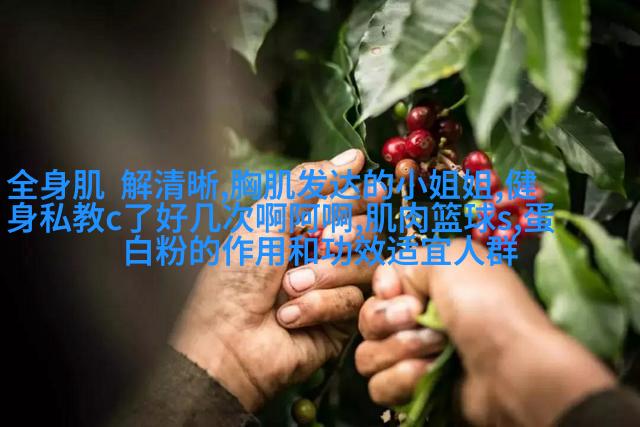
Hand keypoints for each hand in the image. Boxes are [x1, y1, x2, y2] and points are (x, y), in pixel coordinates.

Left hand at [170, 149, 382, 410]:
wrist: (227, 339)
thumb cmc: (238, 276)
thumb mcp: (267, 218)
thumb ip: (309, 183)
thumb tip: (355, 156)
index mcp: (306, 226)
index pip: (351, 203)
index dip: (364, 197)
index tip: (373, 191)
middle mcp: (326, 254)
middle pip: (370, 231)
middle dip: (347, 233)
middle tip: (323, 240)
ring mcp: (337, 288)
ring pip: (368, 265)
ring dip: (328, 273)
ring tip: (290, 287)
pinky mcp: (345, 322)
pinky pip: (356, 301)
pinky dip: (322, 305)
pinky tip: (290, 316)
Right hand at [357, 239, 614, 426]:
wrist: (513, 368)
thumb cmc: (484, 305)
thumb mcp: (450, 256)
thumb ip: (406, 258)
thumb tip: (387, 289)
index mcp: (429, 284)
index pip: (379, 287)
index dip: (384, 291)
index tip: (399, 294)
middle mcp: (419, 319)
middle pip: (368, 320)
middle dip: (388, 320)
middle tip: (417, 319)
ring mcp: (415, 357)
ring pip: (367, 356)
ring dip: (397, 351)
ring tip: (434, 352)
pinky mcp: (415, 390)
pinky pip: (378, 386)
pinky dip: (400, 381)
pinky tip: (427, 375)